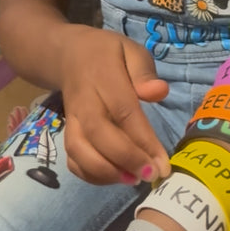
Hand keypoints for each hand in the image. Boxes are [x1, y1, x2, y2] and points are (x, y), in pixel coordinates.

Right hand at [58, 26, 169, 184]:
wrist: (68, 56)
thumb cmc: (108, 54)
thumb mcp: (130, 50)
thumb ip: (144, 71)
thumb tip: (159, 92)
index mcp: (103, 78)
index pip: (123, 111)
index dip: (143, 140)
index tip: (162, 163)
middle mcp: (84, 102)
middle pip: (98, 134)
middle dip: (125, 160)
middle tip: (151, 175)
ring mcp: (72, 119)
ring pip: (79, 150)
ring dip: (105, 171)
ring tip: (133, 180)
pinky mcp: (67, 132)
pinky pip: (72, 159)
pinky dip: (90, 175)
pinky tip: (115, 177)